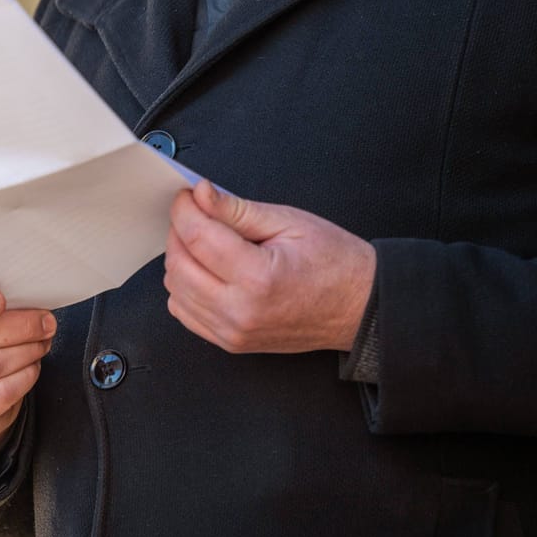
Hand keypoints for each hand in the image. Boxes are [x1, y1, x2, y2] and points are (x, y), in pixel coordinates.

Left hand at [163, 179, 375, 353]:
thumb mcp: (289, 223)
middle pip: (178, 265)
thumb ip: (237, 210)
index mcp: (258, 278)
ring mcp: (234, 333)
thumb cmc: (335, 264)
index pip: (196, 237)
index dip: (184, 209)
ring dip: (180, 259)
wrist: (361, 309)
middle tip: (197, 213)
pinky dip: (185, 288)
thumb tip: (201, 194)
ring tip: (205, 241)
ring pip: (175, 290)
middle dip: (179, 232)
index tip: (187, 195)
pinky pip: (185, 313)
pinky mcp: (231, 343)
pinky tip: (206, 270)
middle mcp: (240, 311)